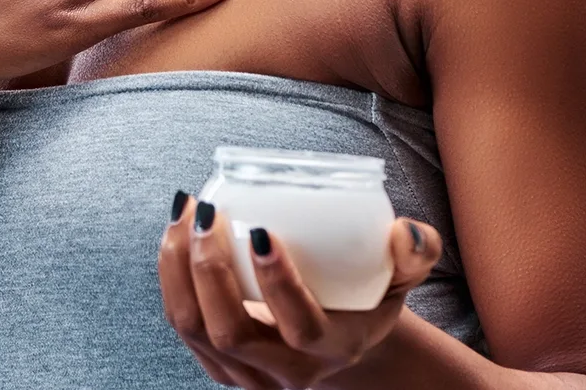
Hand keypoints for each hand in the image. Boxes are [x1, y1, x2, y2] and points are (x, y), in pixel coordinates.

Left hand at [160, 196, 442, 389]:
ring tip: (185, 213)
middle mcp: (285, 372)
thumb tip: (404, 233)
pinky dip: (170, 277)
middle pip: (230, 332)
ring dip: (179, 268)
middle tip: (207, 212)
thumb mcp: (401, 277)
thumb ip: (415, 253)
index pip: (300, 328)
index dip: (278, 283)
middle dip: (209, 269)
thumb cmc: (365, 295)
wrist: (338, 336)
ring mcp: (246, 373)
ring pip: (195, 329)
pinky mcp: (217, 362)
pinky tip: (176, 233)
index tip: (261, 230)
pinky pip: (181, 323)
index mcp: (332, 349)